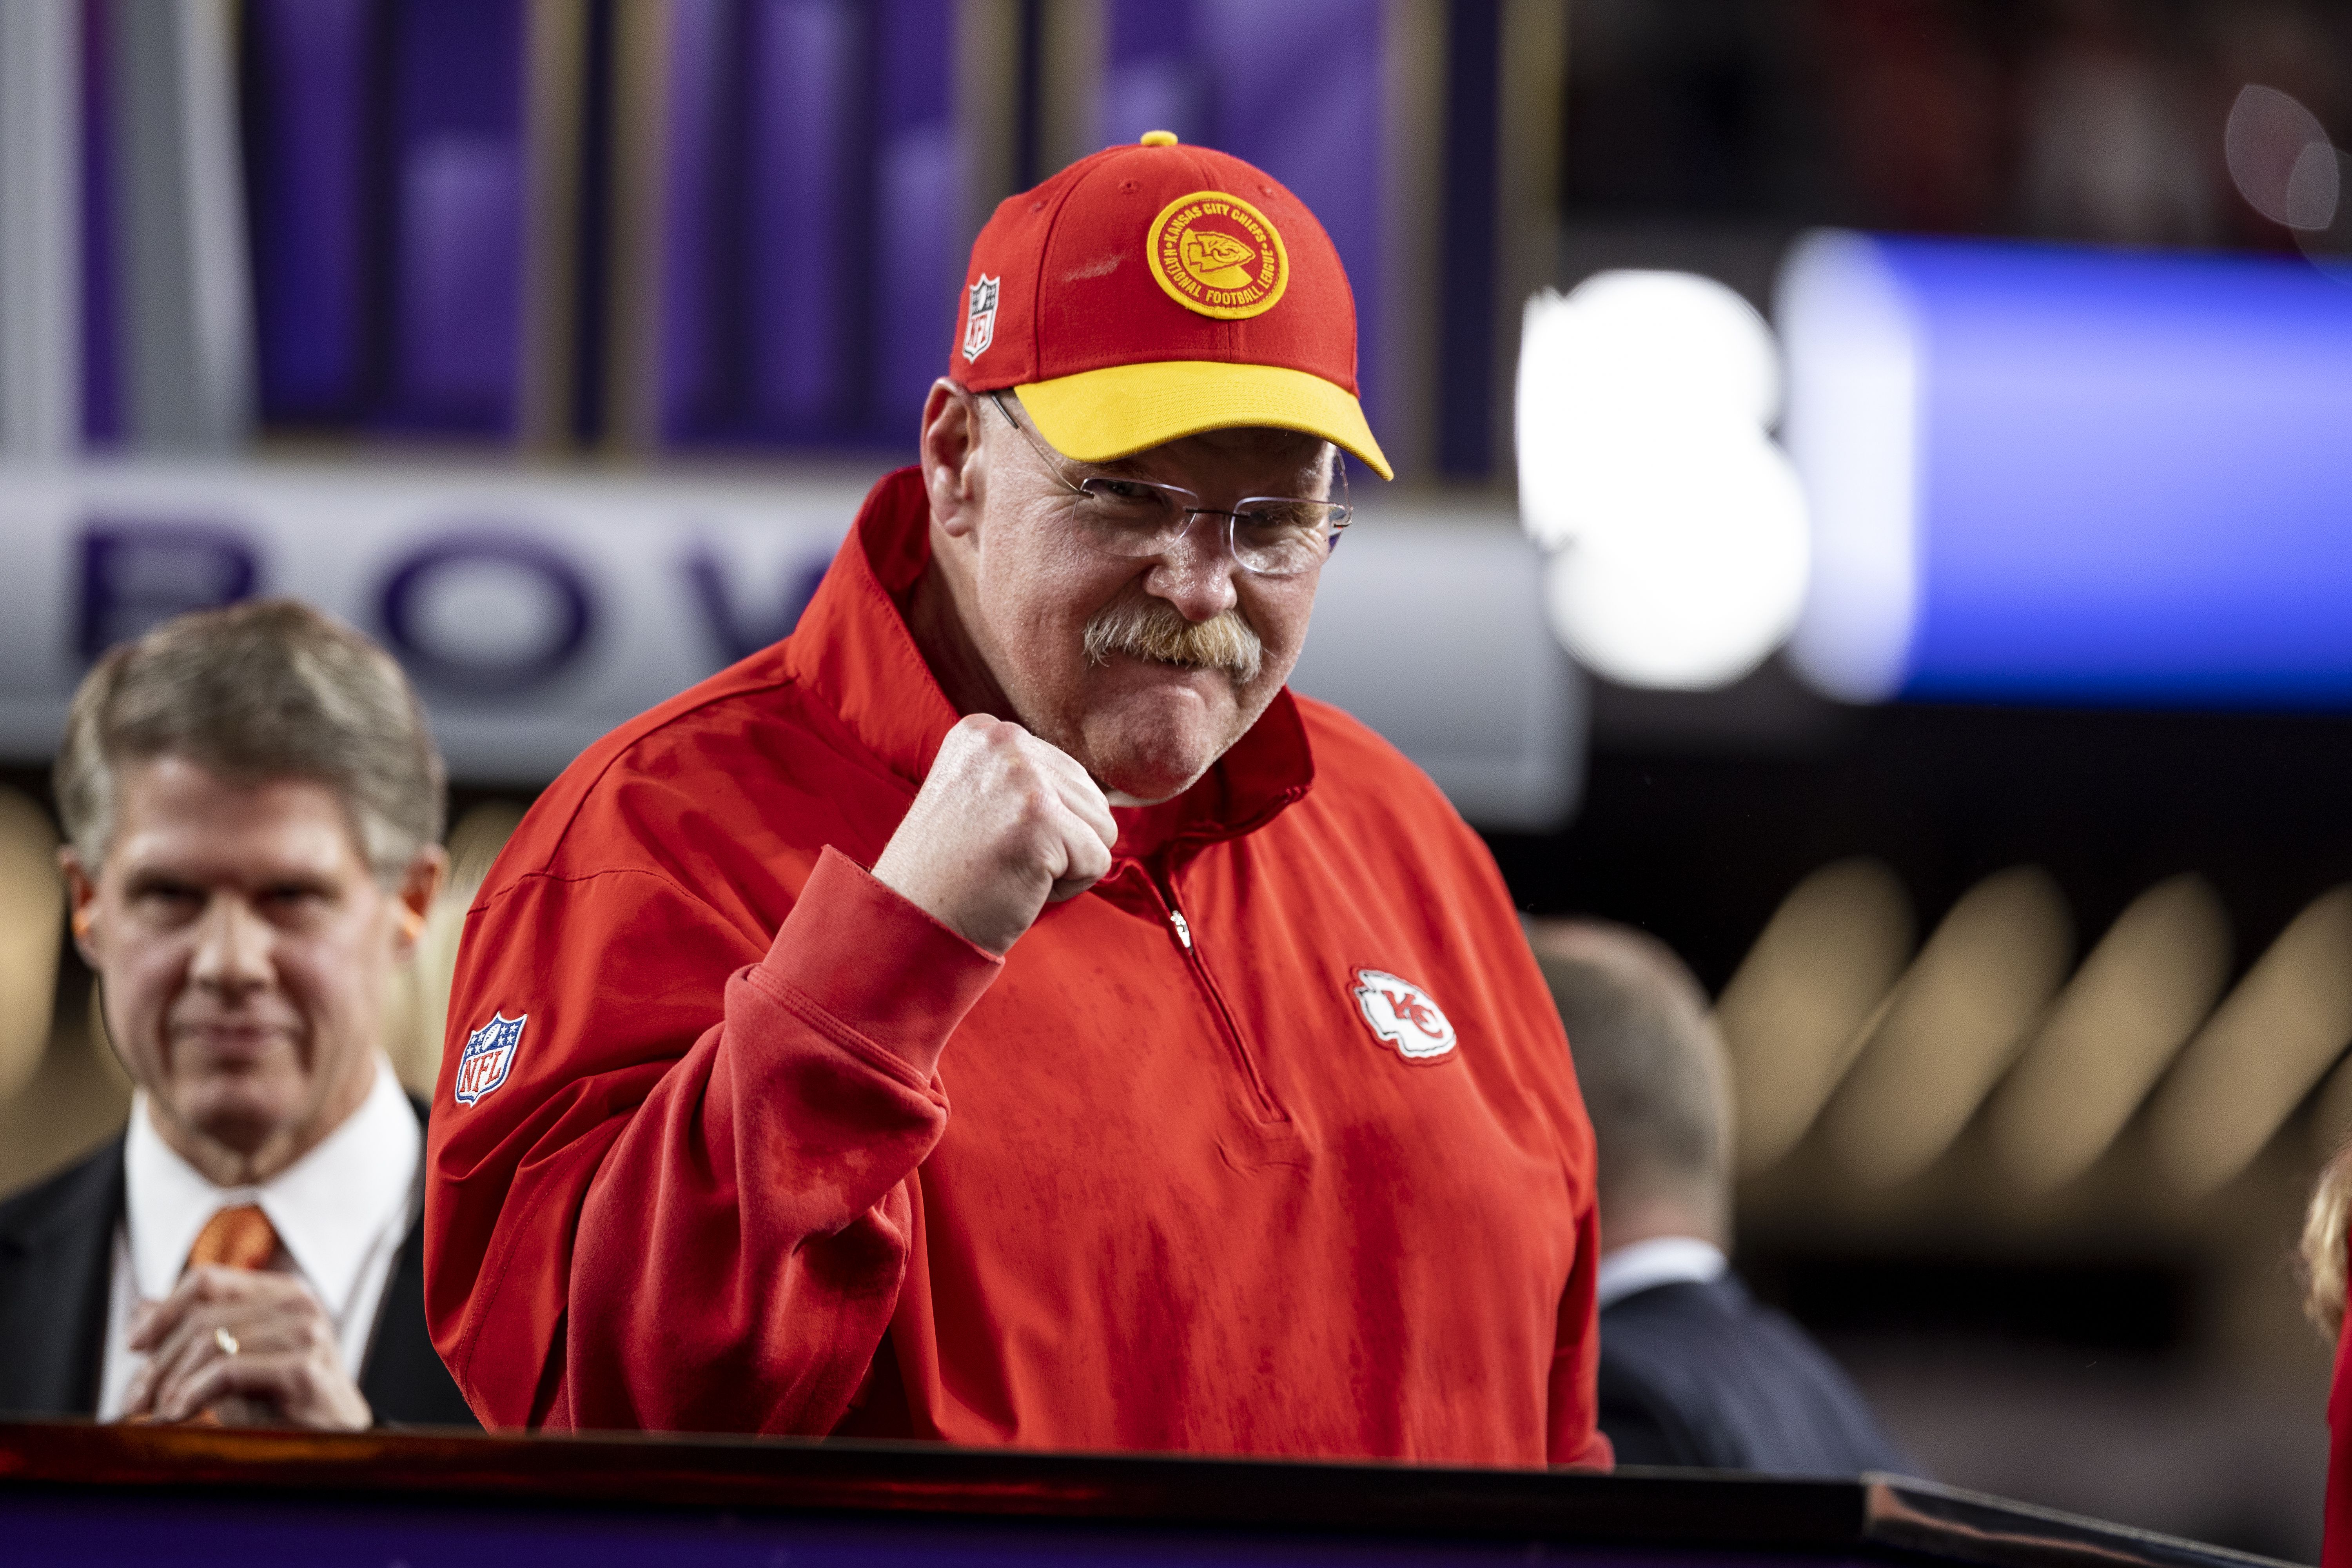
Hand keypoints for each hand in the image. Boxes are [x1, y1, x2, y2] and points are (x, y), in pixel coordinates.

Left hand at [121, 1266, 371, 1429]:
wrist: (335, 1445)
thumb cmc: (281, 1404)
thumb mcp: (232, 1362)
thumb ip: (196, 1333)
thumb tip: (142, 1308)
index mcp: (281, 1292)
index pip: (207, 1280)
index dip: (163, 1311)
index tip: (133, 1345)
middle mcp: (297, 1304)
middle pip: (202, 1316)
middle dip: (158, 1361)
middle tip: (136, 1400)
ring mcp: (305, 1333)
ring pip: (211, 1342)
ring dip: (170, 1383)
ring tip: (157, 1413)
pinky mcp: (303, 1369)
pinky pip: (228, 1371)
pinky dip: (191, 1393)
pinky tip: (178, 1415)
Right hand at [873, 714, 1117, 954]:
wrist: (912, 923)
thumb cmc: (954, 873)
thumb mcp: (985, 799)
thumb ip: (1032, 779)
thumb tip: (1104, 792)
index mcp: (986, 731)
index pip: (1068, 776)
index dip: (1041, 824)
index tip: (987, 839)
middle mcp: (1004, 739)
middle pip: (1091, 798)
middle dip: (1059, 842)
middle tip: (999, 859)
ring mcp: (1023, 777)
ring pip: (1102, 827)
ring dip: (1064, 864)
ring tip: (1008, 869)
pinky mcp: (1042, 819)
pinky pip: (1098, 861)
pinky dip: (1067, 888)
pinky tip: (1017, 887)